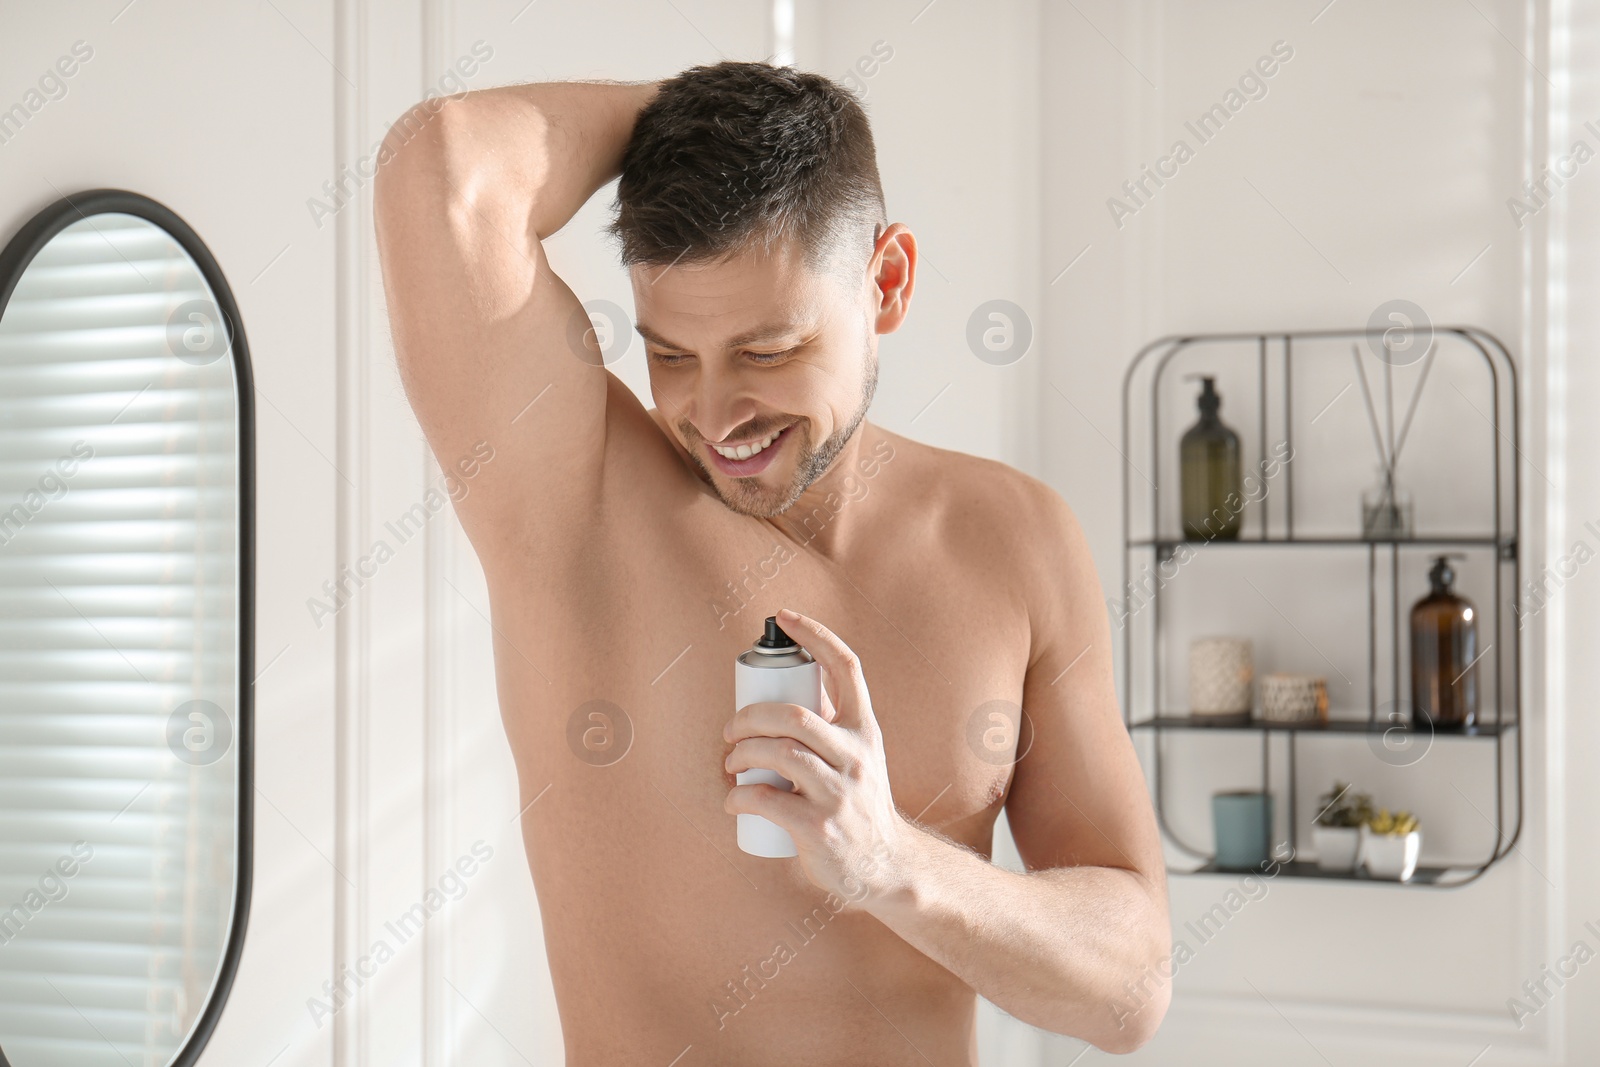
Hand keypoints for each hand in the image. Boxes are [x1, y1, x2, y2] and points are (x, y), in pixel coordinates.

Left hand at [723, 608, 908, 905]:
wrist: (886, 865)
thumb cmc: (859, 803)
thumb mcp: (859, 756)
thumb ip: (830, 726)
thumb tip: (781, 692)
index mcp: (865, 729)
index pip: (846, 667)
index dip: (816, 635)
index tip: (785, 617)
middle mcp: (857, 755)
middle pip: (794, 714)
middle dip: (750, 716)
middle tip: (730, 730)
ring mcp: (840, 792)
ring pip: (780, 754)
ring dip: (742, 754)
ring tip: (731, 764)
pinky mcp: (820, 827)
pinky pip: (767, 800)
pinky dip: (740, 796)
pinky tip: (733, 799)